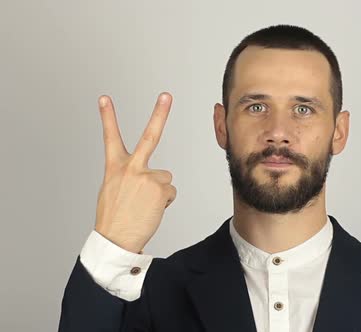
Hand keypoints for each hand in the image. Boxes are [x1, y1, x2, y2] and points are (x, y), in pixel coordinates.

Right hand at [94, 92, 176, 253]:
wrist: (116, 238)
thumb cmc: (113, 217)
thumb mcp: (112, 189)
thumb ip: (127, 176)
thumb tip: (145, 178)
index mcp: (115, 167)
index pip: (110, 137)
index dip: (107, 117)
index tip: (105, 98)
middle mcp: (131, 167)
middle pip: (149, 136)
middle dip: (159, 114)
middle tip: (166, 95)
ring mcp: (147, 176)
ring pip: (165, 178)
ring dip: (159, 192)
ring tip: (145, 205)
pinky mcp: (160, 188)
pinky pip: (170, 192)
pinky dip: (164, 202)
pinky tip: (151, 210)